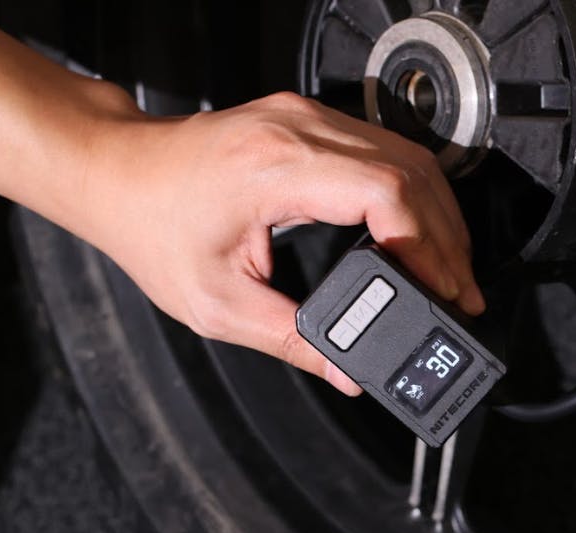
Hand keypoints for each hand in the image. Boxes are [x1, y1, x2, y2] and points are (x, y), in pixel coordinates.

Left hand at [79, 92, 483, 396]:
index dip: (426, 246)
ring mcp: (306, 119)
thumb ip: (291, 342)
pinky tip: (421, 231)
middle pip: (412, 172)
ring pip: (408, 156)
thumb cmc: (151, 226)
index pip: (385, 192)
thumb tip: (349, 372)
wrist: (114, 174)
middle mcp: (297, 131)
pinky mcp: (309, 122)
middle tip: (461, 293)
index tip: (443, 290)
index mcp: (275, 168)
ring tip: (450, 271)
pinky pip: (386, 149)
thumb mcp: (218, 304)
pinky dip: (415, 193)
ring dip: (439, 216)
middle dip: (447, 239)